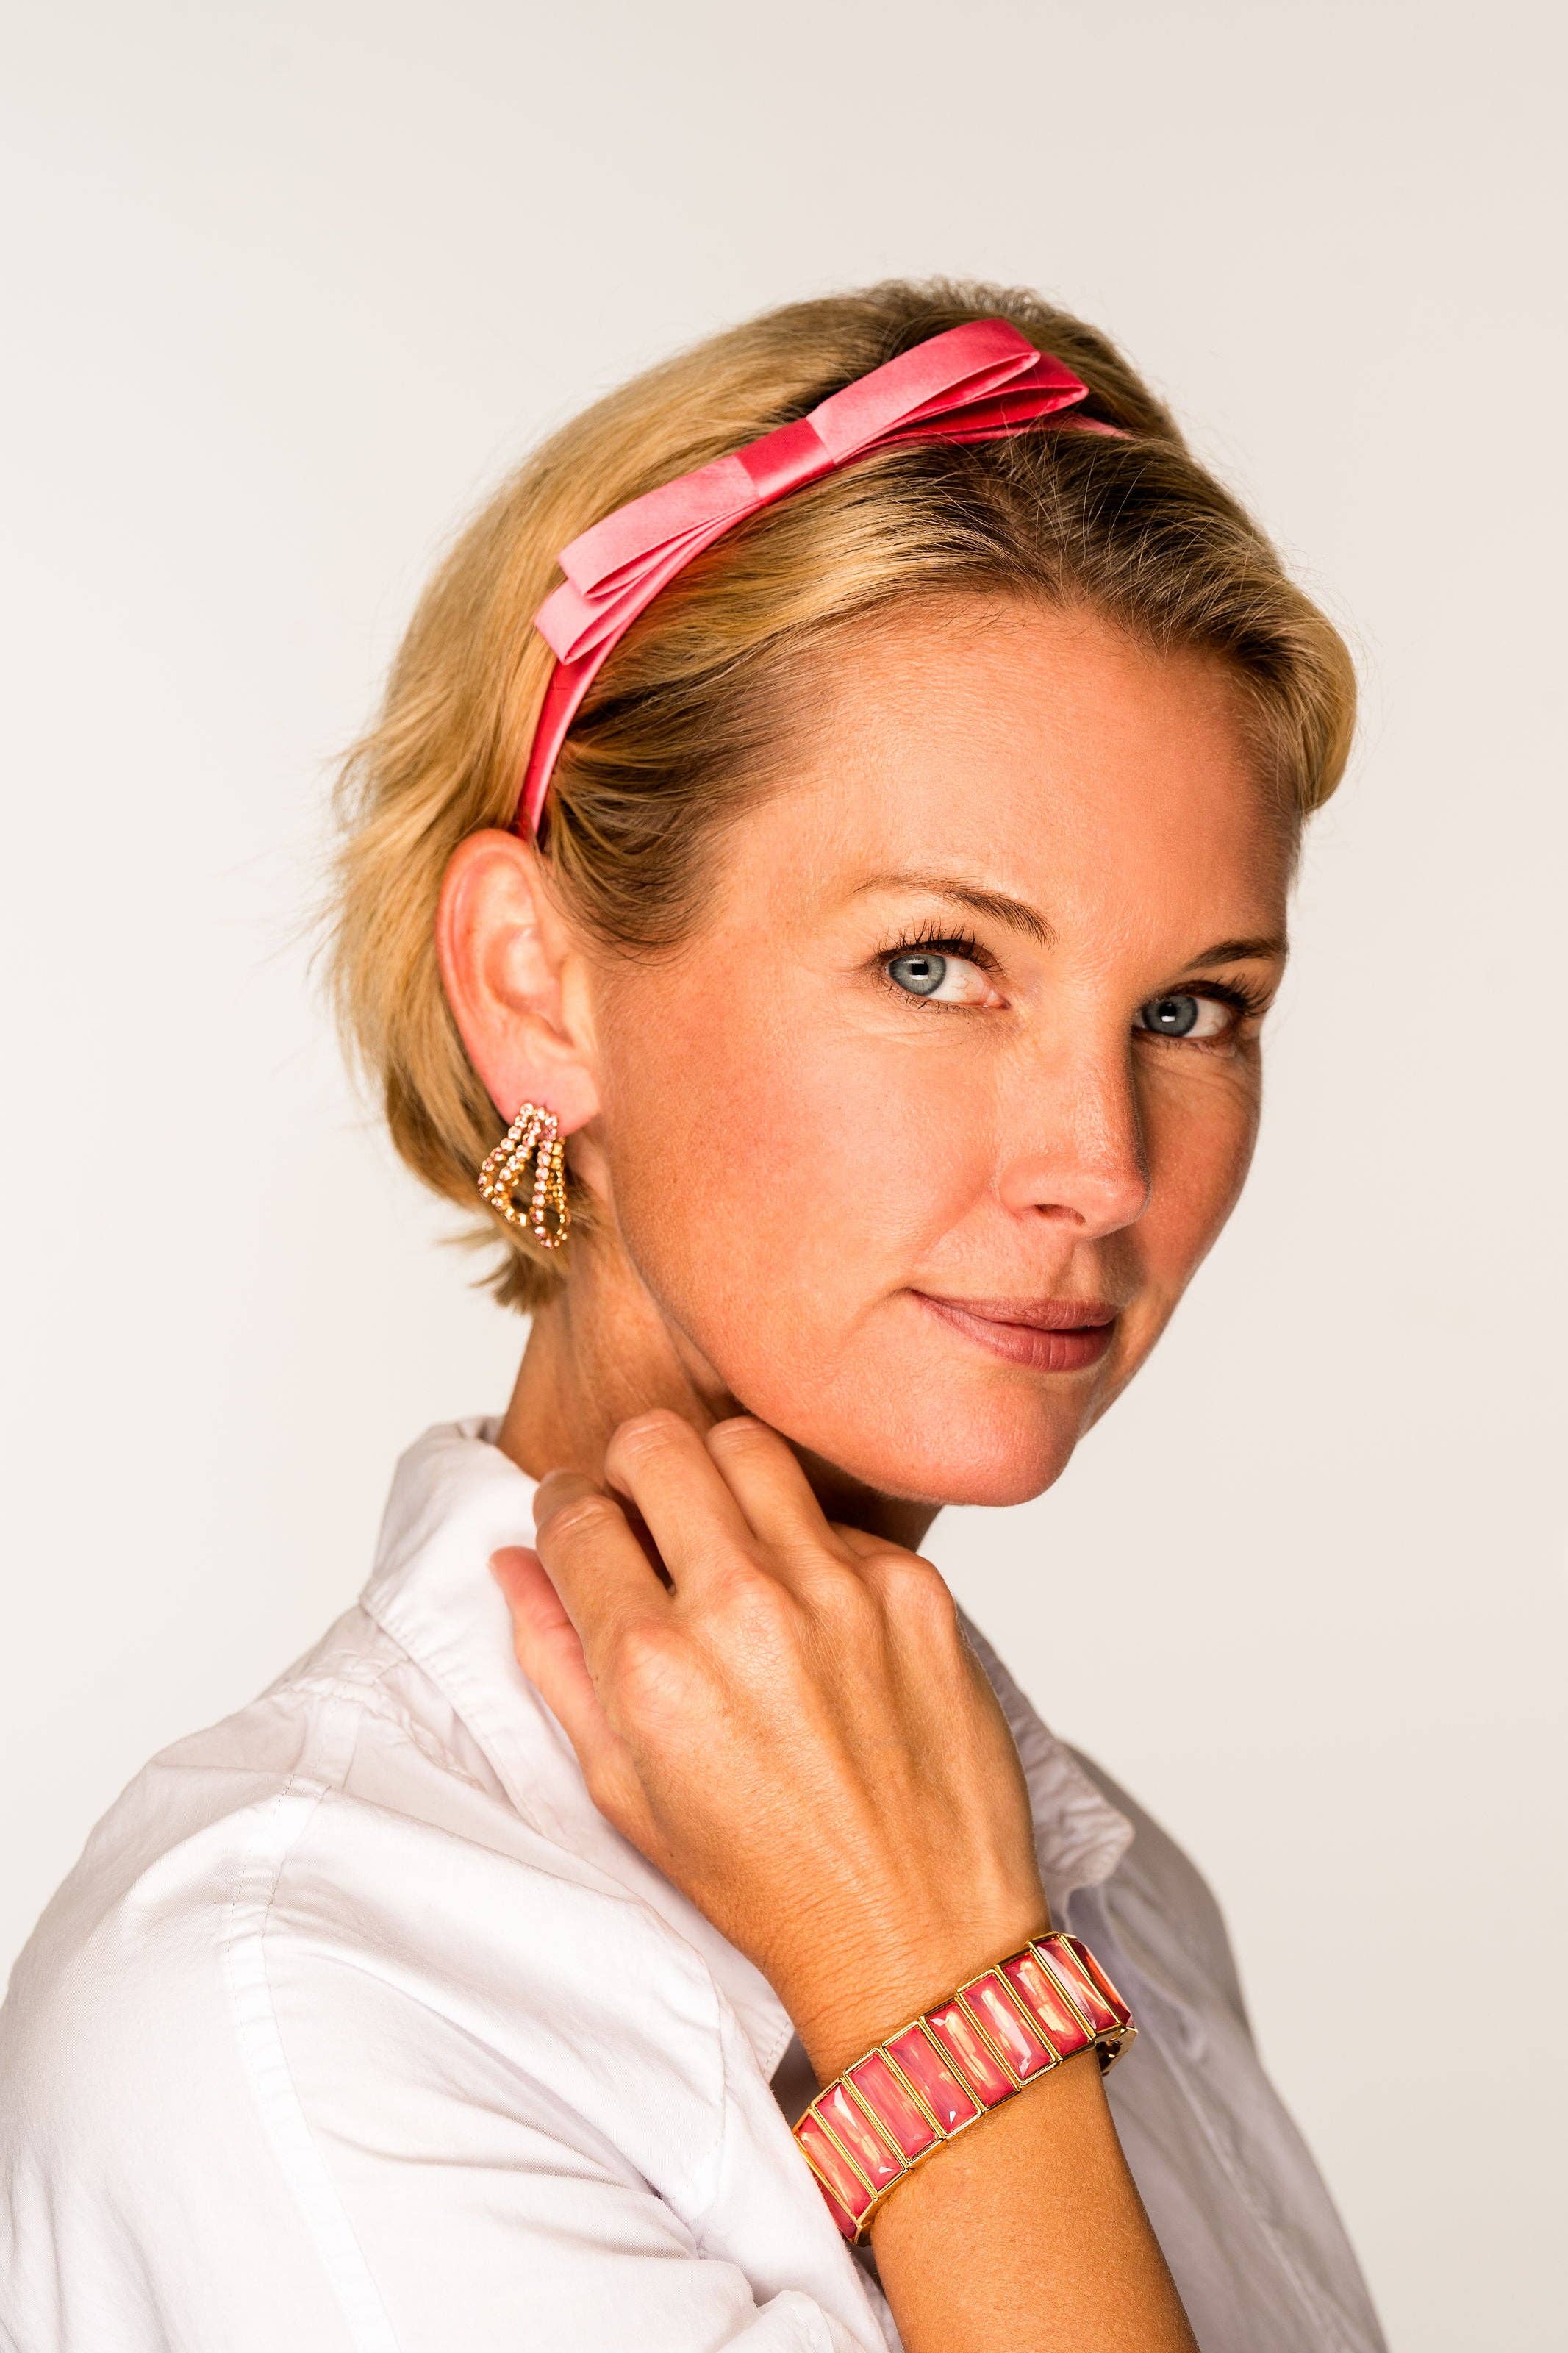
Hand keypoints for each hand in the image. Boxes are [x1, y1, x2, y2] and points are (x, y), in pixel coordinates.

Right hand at [492, 1409, 1047, 2077]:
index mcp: (654, 1668)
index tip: (577, 1517)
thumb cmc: (765, 1881)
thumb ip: (556, 1661)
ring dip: (718, 1474)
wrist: (917, 1934)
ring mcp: (839, 1590)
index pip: (578, 1515)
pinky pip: (838, 1515)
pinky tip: (812, 1609)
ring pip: (750, 1446)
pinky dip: (810, 1542)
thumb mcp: (625, 1791)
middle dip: (633, 1464)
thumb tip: (513, 1560)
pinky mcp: (915, 1590)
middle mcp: (744, 1611)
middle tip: (645, 1505)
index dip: (564, 1508)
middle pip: (658, 1442)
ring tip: (724, 1533)